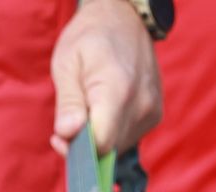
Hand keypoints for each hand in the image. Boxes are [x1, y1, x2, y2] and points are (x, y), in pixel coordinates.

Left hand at [50, 0, 160, 156]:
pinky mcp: (155, 114)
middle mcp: (141, 104)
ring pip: (118, 146)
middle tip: (70, 119)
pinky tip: (104, 109)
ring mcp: (152, 110)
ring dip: (99, 137)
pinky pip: (129, 137)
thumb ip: (68, 101)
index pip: (101, 144)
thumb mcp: (67, 63)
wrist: (124, 18)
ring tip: (89, 106)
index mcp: (118, 90)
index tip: (60, 137)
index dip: (77, 149)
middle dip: (85, 144)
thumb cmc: (90, 36)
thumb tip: (68, 133)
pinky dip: (112, 131)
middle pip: (109, 149)